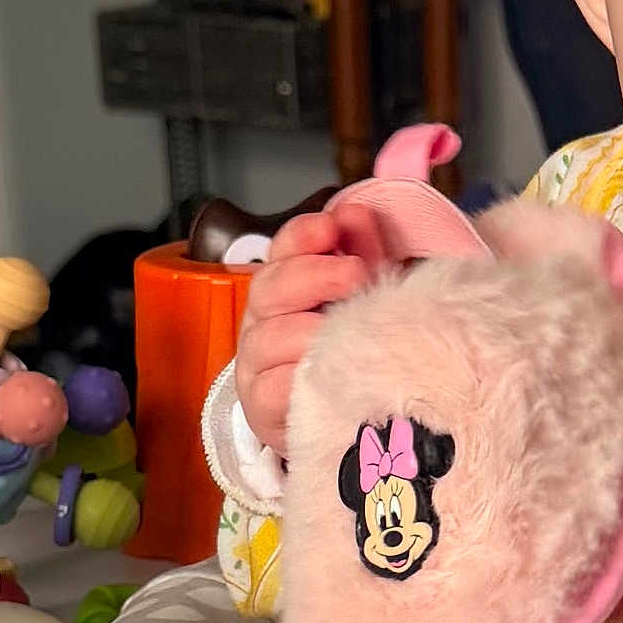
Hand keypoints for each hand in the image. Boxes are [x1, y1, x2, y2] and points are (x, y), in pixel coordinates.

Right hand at [233, 204, 384, 454]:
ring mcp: (259, 361)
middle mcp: (265, 317)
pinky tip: (324, 373)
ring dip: (307, 329)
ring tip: (344, 327)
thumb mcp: (363, 291)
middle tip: (355, 273)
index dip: (304, 234)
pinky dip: (296, 379)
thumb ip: (362, 250)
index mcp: (289, 281)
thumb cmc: (350, 339)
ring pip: (268, 338)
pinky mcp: (263, 405)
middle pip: (271, 286)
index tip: (333, 226)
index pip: (285, 247)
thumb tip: (358, 215)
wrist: (332, 408)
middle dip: (313, 274)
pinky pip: (272, 390)